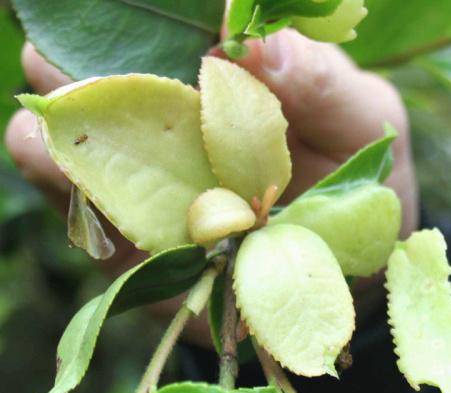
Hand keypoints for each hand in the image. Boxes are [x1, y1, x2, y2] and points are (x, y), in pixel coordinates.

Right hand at [5, 33, 417, 345]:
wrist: (356, 270)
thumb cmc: (360, 178)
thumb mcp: (359, 119)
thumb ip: (319, 80)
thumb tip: (256, 42)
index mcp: (220, 93)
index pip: (157, 49)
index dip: (127, 32)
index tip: (116, 23)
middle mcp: (177, 138)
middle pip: (102, 99)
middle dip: (71, 81)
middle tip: (55, 67)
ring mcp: (157, 194)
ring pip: (79, 161)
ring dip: (57, 146)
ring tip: (50, 136)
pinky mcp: (149, 254)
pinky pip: (97, 230)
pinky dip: (79, 208)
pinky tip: (75, 189)